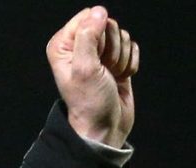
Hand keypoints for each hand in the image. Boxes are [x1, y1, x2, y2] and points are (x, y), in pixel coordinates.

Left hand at [47, 8, 139, 148]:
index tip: (95, 58)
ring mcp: (100, 53)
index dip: (98, 35)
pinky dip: (130, 64)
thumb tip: (99, 11)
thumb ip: (88, 36)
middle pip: (108, 24)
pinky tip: (120, 78)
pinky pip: (132, 47)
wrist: (105, 127)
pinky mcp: (117, 61)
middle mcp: (80, 46)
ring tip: (110, 76)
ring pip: (123, 36)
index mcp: (63, 44)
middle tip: (104, 70)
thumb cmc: (89, 102)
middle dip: (112, 49)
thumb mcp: (84, 68)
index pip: (88, 17)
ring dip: (121, 59)